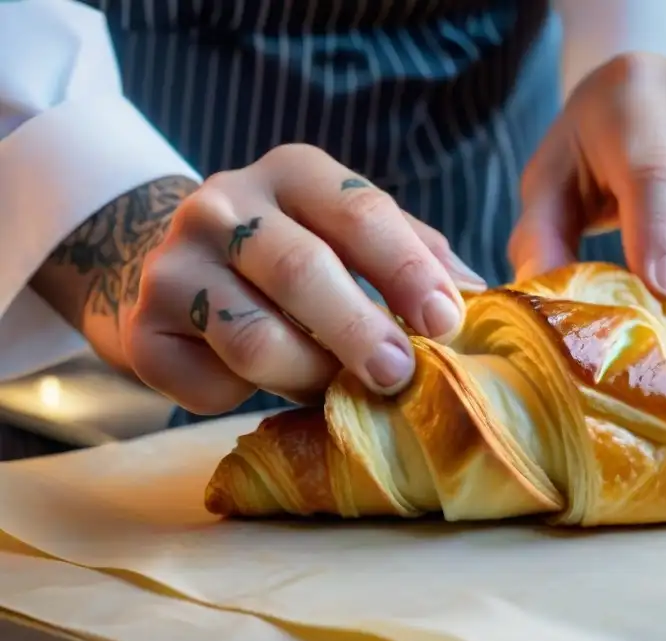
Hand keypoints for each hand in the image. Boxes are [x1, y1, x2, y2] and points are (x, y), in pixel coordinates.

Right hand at [123, 144, 485, 414]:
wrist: (180, 267)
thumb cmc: (296, 253)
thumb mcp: (352, 234)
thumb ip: (415, 257)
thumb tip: (479, 298)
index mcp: (294, 173)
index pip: (360, 213)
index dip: (407, 270)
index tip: (446, 321)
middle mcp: (224, 205)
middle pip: (302, 271)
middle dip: (360, 331)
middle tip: (398, 376)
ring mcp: (174, 265)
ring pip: (256, 339)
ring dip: (309, 375)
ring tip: (332, 387)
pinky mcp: (142, 329)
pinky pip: (210, 385)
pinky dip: (246, 398)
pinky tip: (254, 382)